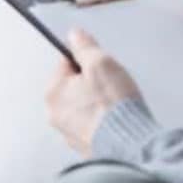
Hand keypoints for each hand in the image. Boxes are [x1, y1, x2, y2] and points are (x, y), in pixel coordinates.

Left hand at [45, 29, 141, 156]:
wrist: (129, 144)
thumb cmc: (113, 106)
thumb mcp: (101, 63)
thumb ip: (85, 46)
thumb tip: (75, 35)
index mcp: (53, 91)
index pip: (65, 63)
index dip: (86, 60)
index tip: (100, 65)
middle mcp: (55, 114)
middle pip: (73, 85)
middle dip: (92, 82)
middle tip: (109, 85)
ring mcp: (69, 132)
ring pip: (83, 105)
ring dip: (96, 102)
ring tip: (115, 103)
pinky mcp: (85, 146)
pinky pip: (92, 124)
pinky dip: (102, 120)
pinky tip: (116, 119)